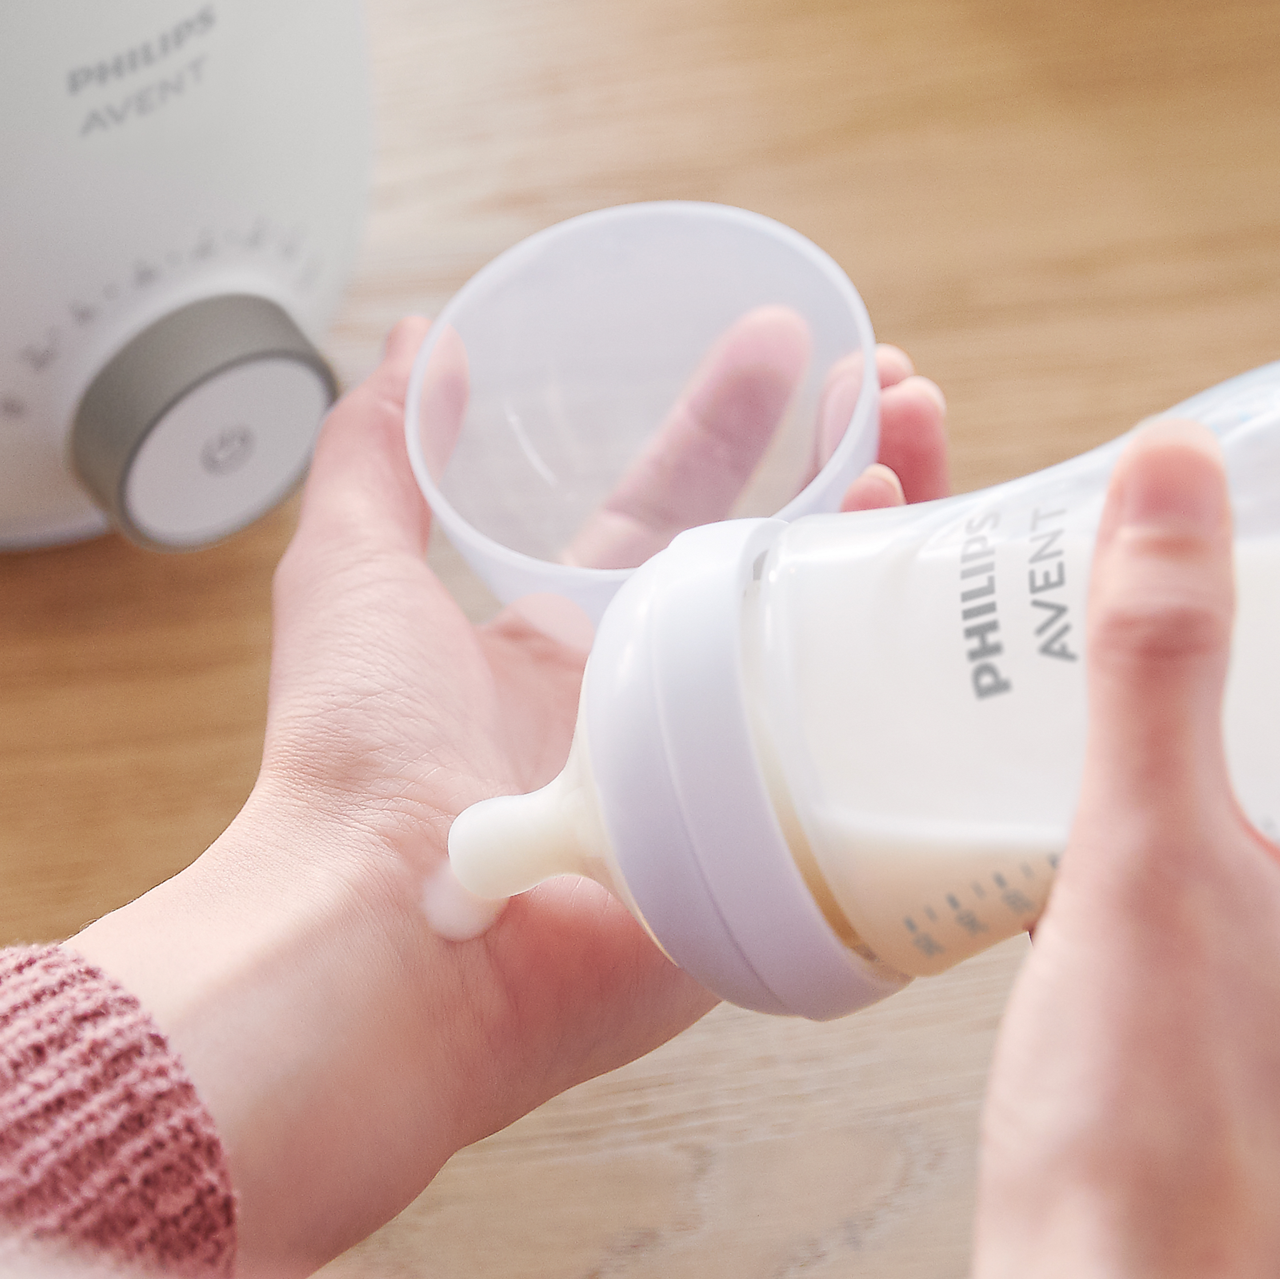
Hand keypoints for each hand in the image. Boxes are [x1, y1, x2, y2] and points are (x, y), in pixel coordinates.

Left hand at [80, 311, 948, 1278]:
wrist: (394, 937)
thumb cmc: (355, 767)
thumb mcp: (347, 570)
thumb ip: (377, 452)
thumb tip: (417, 341)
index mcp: (565, 651)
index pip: (673, 509)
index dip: (734, 426)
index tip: (789, 341)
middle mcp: (653, 709)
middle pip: (780, 562)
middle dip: (847, 461)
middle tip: (899, 381)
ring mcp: (725, 779)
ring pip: (837, 641)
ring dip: (893, 528)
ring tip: (926, 429)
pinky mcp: (773, 852)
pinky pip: (868, 757)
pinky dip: (908, 666)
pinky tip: (931, 579)